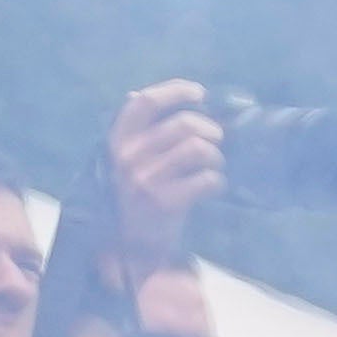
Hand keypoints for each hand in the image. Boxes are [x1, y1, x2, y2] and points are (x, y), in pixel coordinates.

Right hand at [105, 84, 222, 264]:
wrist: (133, 246)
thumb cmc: (136, 197)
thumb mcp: (127, 160)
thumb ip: (134, 131)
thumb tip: (135, 93)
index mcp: (118, 140)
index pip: (146, 102)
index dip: (176, 91)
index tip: (199, 93)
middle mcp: (128, 156)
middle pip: (183, 124)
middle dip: (210, 130)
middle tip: (217, 142)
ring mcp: (146, 179)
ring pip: (198, 149)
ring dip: (216, 157)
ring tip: (214, 167)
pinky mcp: (165, 202)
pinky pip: (207, 180)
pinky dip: (218, 182)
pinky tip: (212, 187)